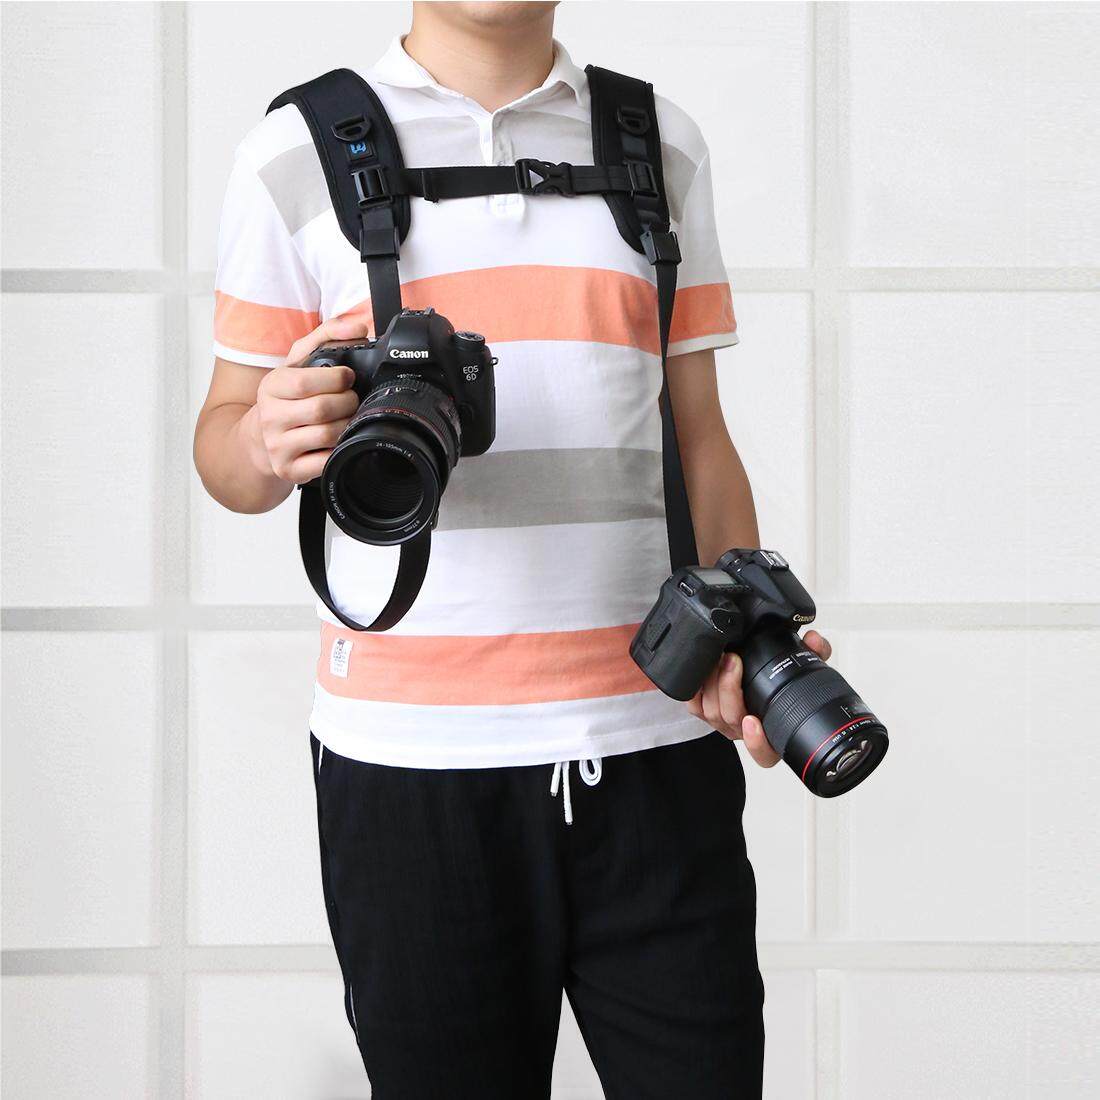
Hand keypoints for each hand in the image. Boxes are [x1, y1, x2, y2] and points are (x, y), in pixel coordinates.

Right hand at [251, 315, 369, 483]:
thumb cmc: (286, 398)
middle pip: (321, 410)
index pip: (305, 382)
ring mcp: (278, 446)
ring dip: (347, 424)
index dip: (335, 379)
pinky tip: (337, 439)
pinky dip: (340, 449)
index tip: (346, 377)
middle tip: (351, 399)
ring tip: (346, 417)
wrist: (258, 440)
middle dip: (347, 402)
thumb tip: (357, 327)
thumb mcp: (298, 362)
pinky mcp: (289, 470)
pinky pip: (326, 461)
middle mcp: (270, 417)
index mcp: (271, 387)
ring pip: (327, 435)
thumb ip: (327, 336)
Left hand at [686, 629, 833, 767]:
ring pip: (712, 711)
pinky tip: (704, 667)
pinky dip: (697, 686)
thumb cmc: (779, 682)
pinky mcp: (704, 710)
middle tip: (733, 661)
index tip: (753, 721)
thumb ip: (813, 654)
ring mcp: (723, 722)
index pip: (765, 753)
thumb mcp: (803, 666)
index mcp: (772, 734)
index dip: (757, 742)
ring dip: (714, 682)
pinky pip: (694, 704)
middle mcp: (745, 732)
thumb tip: (814, 640)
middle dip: (729, 689)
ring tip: (722, 656)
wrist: (755, 673)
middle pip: (731, 720)